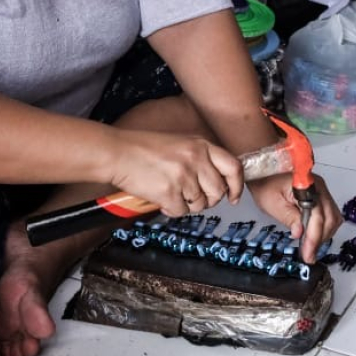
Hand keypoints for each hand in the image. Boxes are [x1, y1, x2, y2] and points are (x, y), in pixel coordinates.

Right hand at [110, 130, 244, 217]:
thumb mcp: (180, 143)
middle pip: (218, 191)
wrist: (118, 153)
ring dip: (187, 204)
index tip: (234, 196)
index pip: (233, 167)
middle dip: (207, 200)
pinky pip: (180, 211)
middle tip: (192, 197)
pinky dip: (171, 209)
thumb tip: (218, 181)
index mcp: (201, 145)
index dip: (237, 185)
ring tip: (171, 192)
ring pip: (199, 205)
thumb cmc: (144, 148)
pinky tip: (161, 197)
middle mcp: (196, 159)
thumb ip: (201, 158)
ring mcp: (184, 176)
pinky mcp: (169, 193)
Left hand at [247, 173, 342, 263]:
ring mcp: (321, 191)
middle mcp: (319, 187)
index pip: (318, 216)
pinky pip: (329, 215)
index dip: (314, 238)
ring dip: (323, 235)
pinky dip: (323, 229)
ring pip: (333, 218)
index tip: (308, 253)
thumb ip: (288, 218)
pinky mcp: (320, 196)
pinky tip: (313, 237)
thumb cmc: (264, 182)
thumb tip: (300, 233)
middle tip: (309, 254)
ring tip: (310, 248)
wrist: (263, 170)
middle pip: (330, 218)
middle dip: (320, 239)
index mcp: (307, 185)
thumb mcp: (272, 203)